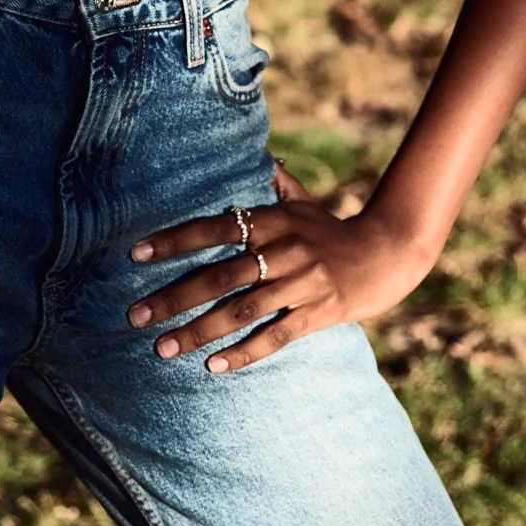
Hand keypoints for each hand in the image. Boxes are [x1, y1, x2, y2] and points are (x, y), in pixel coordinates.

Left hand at [125, 161, 437, 373]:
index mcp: (273, 221)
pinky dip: (243, 353)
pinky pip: (275, 336)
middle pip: (219, 276)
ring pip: (241, 310)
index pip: (214, 227)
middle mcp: (283, 250)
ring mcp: (301, 283)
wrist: (390, 252)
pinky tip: (214, 367)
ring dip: (199, 331)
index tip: (136, 254)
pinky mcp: (318, 313)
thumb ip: (279, 184)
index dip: (175, 241)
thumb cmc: (336, 230)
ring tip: (163, 348)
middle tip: (136, 317)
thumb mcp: (306, 203)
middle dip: (174, 298)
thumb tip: (262, 158)